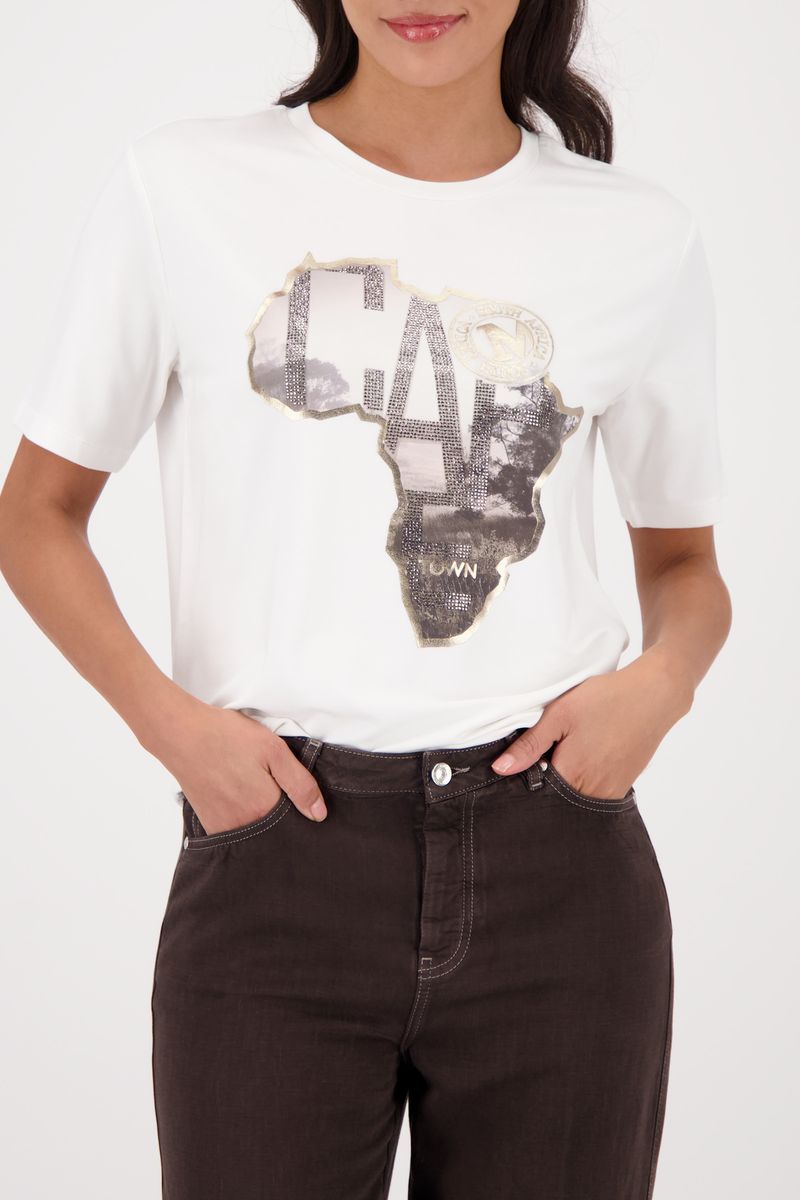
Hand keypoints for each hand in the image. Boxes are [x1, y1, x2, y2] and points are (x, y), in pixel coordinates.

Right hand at [142, 696, 327, 832]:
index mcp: (264, 809)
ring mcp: (224, 827)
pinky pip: (236, 830)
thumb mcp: (274, 751)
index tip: (293, 790)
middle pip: (275, 830)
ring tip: (251, 786)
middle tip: (268, 782)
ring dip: (260, 816)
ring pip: (255, 830)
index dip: (300, 807)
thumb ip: (300, 784)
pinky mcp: (210, 824)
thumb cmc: (226, 736)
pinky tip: (238, 794)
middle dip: (280, 813)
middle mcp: (244, 826)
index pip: (296, 823)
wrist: (180, 734)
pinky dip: (242, 818)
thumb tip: (319, 814)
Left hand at [490, 647, 693, 799]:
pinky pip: (596, 794)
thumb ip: (530, 745)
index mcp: (573, 774)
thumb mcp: (560, 715)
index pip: (537, 794)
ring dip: (567, 786)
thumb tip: (500, 770)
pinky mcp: (624, 785)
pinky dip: (585, 784)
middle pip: (558, 801)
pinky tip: (585, 758)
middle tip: (544, 758)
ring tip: (566, 756)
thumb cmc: (606, 700)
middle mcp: (594, 791)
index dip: (525, 782)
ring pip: (577, 799)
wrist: (654, 695)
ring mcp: (612, 791)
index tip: (522, 767)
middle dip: (546, 788)